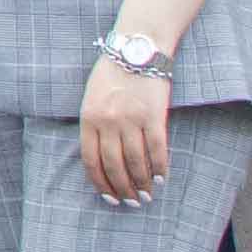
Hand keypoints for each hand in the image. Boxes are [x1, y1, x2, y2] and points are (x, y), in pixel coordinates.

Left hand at [78, 56, 173, 205]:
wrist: (137, 48)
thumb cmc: (112, 73)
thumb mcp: (92, 97)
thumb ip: (94, 125)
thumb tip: (102, 160)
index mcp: (89, 118)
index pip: (91, 161)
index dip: (100, 184)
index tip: (109, 198)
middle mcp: (109, 122)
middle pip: (114, 166)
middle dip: (123, 189)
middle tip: (131, 202)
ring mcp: (132, 120)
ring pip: (136, 162)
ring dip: (142, 183)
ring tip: (147, 195)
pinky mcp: (154, 116)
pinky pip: (157, 149)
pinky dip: (160, 167)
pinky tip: (162, 178)